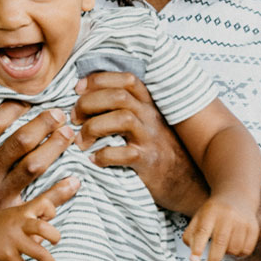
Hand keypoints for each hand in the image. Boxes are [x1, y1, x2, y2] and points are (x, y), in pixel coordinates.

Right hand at [0, 101, 78, 213]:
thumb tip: (0, 116)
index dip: (14, 108)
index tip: (30, 100)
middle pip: (19, 142)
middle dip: (42, 124)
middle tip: (59, 114)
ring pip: (32, 166)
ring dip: (53, 148)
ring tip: (67, 135)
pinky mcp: (9, 212)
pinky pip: (39, 201)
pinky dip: (59, 192)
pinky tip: (74, 180)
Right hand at [0, 194, 63, 260]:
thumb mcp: (15, 213)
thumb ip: (35, 216)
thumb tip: (55, 229)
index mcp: (22, 212)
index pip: (45, 204)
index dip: (51, 211)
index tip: (50, 218)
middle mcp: (18, 224)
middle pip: (44, 228)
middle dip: (55, 237)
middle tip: (55, 242)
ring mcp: (12, 241)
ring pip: (38, 252)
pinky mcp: (5, 256)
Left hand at [72, 72, 206, 215]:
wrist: (186, 181)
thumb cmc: (155, 149)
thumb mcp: (143, 123)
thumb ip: (122, 108)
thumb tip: (84, 97)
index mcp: (147, 104)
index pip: (126, 79)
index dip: (99, 79)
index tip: (78, 89)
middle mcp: (150, 117)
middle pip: (119, 95)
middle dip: (89, 103)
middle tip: (74, 118)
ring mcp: (151, 138)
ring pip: (122, 118)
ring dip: (93, 127)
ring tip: (81, 140)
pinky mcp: (149, 162)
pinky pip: (125, 154)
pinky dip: (103, 155)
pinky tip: (93, 159)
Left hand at [182, 194, 259, 260]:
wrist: (237, 196)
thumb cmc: (213, 212)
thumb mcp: (199, 217)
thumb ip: (191, 234)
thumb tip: (192, 252)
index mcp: (210, 212)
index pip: (203, 231)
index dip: (198, 247)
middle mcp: (227, 216)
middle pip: (220, 242)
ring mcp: (242, 221)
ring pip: (234, 248)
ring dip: (227, 255)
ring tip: (224, 247)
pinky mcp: (254, 228)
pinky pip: (246, 250)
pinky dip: (239, 255)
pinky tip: (234, 247)